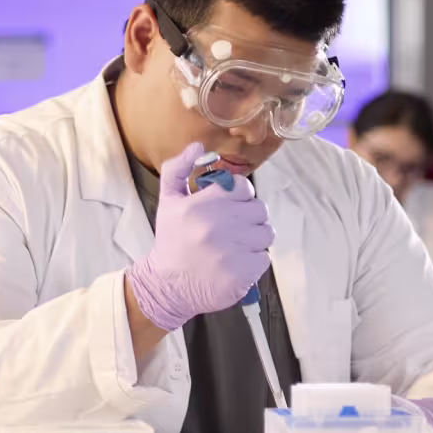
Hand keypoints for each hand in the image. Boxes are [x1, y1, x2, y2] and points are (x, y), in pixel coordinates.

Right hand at [125, 142, 273, 332]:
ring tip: (234, 247)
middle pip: (259, 210)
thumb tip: (198, 146)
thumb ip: (178, 169)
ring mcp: (233, 249)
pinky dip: (253, 262)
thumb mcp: (168, 201)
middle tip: (232, 230)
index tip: (228, 209)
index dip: (239, 197)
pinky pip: (264, 258)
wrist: (167, 286)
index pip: (243, 187)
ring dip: (254, 240)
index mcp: (203, 204)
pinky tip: (235, 264)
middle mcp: (218, 224)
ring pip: (265, 234)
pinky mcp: (243, 273)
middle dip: (248, 218)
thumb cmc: (171, 241)